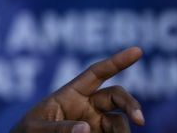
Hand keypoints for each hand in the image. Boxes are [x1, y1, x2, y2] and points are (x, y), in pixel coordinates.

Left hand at [11, 47, 144, 132]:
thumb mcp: (35, 128)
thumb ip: (58, 128)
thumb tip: (87, 128)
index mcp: (70, 94)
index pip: (96, 73)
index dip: (116, 62)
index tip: (137, 50)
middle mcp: (87, 106)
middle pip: (116, 97)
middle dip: (131, 105)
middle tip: (140, 120)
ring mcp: (95, 124)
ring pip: (119, 121)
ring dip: (123, 131)